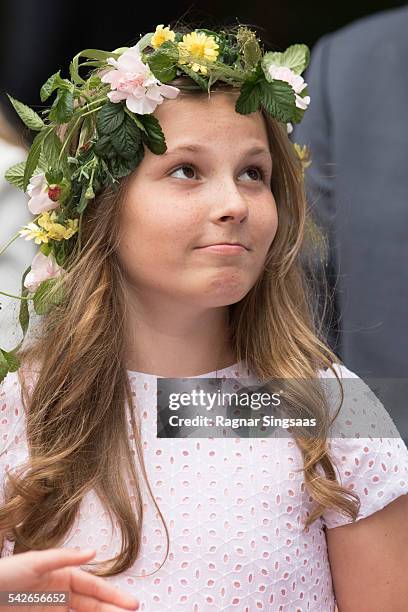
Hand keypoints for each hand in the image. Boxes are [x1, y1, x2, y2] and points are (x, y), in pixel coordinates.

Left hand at [0, 548, 138, 611]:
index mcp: (61, 576)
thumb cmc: (4, 575)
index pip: (93, 587)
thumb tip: (92, 552)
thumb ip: (64, 557)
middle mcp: (60, 595)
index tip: (131, 605)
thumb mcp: (34, 562)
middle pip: (91, 605)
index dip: (112, 595)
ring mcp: (51, 610)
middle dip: (111, 610)